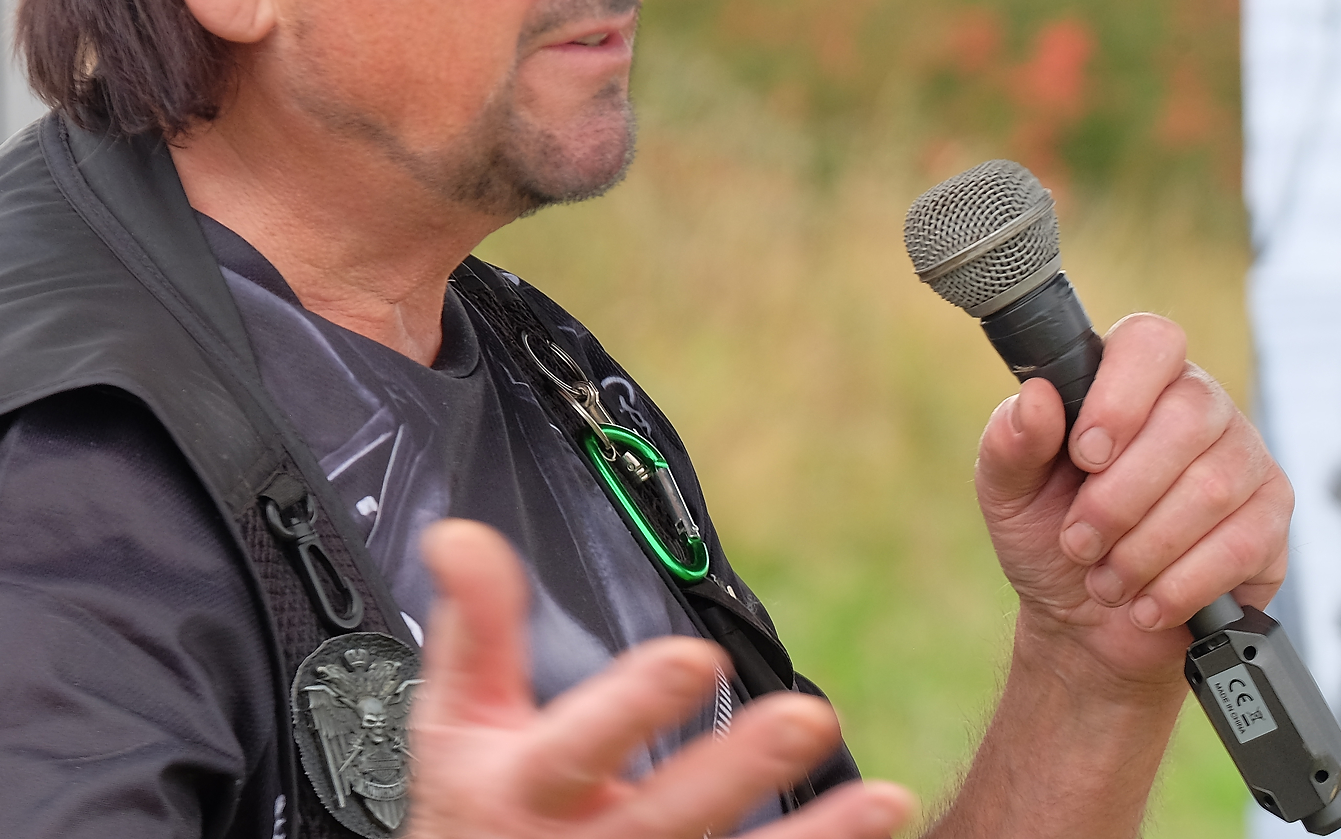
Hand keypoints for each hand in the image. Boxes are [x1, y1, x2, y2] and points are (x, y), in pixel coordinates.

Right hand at [407, 519, 917, 838]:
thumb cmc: (474, 809)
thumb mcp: (456, 722)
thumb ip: (475, 628)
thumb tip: (463, 532)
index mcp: (525, 789)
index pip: (579, 746)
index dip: (636, 706)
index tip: (695, 657)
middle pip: (669, 815)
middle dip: (739, 771)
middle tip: (811, 716)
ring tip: (885, 800)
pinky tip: (879, 837)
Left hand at [974, 314, 1291, 692]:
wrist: (1085, 625)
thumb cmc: (1049, 538)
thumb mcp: (1009, 492)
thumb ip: (1012, 441)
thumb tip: (1037, 397)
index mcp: (1131, 379)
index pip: (1151, 342)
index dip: (1121, 396)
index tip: (1084, 456)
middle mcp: (1198, 406)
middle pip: (1188, 419)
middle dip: (1120, 498)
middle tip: (1079, 542)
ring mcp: (1244, 459)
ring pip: (1213, 488)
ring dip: (1143, 550)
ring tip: (1106, 580)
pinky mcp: (1270, 521)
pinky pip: (1240, 545)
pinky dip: (1180, 585)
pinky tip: (1147, 603)